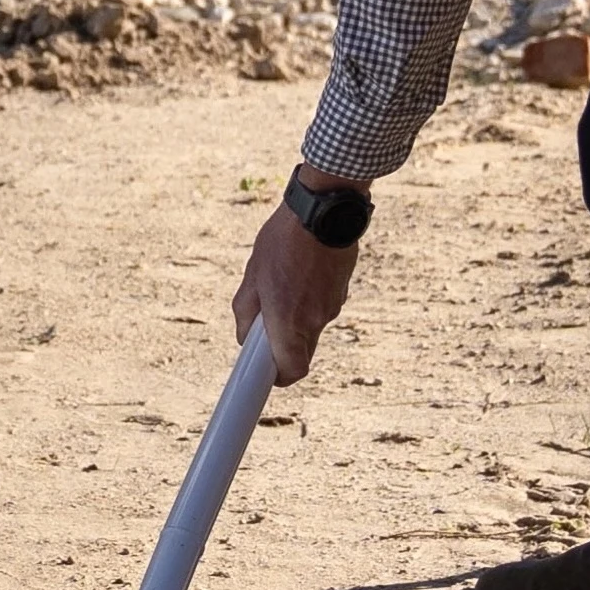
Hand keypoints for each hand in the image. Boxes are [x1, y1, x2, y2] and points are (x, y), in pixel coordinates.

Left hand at [233, 200, 361, 386]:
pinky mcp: (343, 290)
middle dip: (283, 346)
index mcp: (289, 322)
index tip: (263, 376)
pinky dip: (309, 299)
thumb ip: (246, 312)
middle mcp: (314, 321)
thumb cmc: (283, 241)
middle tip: (266, 322)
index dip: (276, 378)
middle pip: (301, 352)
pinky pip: (322, 306)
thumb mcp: (252, 276)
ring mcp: (333, 306)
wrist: (325, 210)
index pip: (290, 372)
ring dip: (295, 317)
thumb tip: (246, 337)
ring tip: (282, 281)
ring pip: (311, 328)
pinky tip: (300, 271)